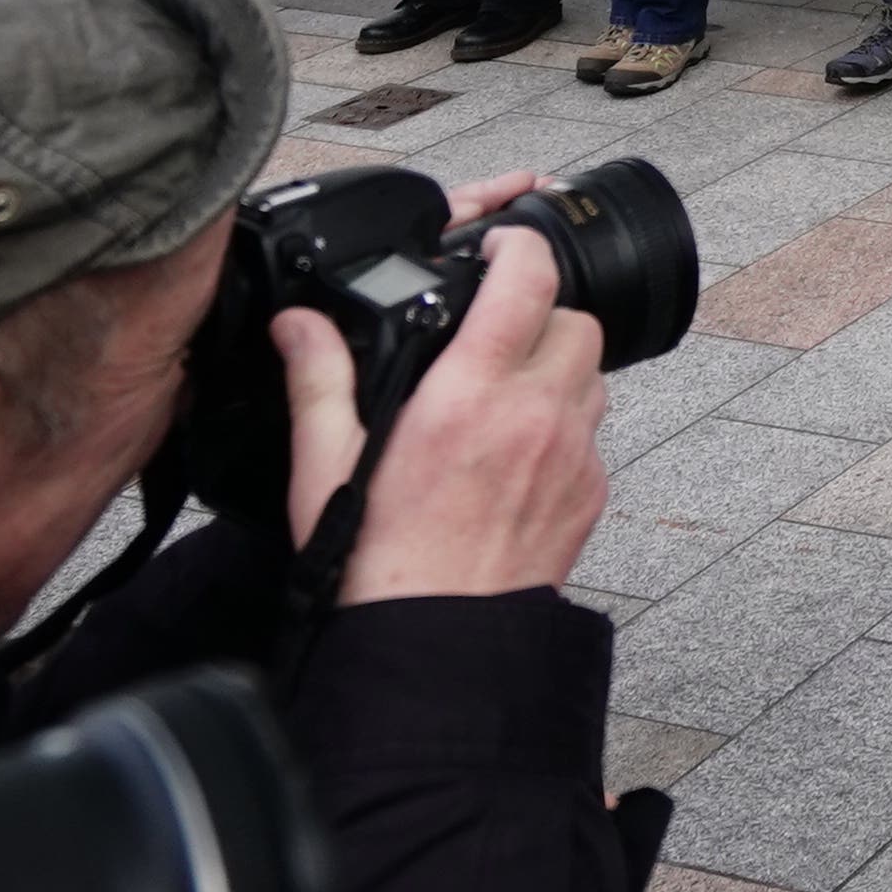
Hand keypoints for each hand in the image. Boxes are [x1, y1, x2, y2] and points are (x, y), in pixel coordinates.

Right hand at [287, 222, 608, 607]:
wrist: (432, 645)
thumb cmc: (377, 564)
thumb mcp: (326, 464)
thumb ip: (319, 379)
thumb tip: (299, 324)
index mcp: (469, 395)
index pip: (527, 279)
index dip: (518, 246)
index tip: (497, 249)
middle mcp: (533, 415)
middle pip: (575, 320)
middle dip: (539, 315)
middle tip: (493, 337)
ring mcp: (571, 455)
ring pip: (591, 374)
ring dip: (556, 369)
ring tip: (502, 397)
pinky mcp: (590, 493)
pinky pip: (592, 433)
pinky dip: (564, 426)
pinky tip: (517, 454)